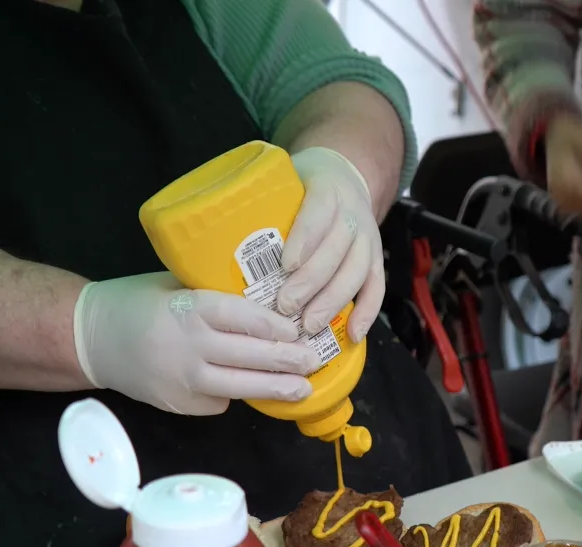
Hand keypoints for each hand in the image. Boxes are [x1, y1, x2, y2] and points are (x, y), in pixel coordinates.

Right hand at [73, 273, 317, 414]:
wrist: (89, 338)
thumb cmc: (135, 301)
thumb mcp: (172, 284)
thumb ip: (211, 294)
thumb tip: (264, 298)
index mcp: (187, 309)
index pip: (240, 318)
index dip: (273, 326)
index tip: (297, 330)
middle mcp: (187, 346)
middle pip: (247, 356)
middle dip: (285, 361)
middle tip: (312, 361)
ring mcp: (181, 380)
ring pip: (238, 387)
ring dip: (273, 389)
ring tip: (303, 389)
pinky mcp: (177, 404)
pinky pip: (217, 401)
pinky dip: (233, 393)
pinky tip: (250, 386)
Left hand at [276, 147, 382, 342]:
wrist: (345, 176)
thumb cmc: (301, 186)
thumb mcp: (282, 182)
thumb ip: (257, 207)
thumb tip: (205, 242)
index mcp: (326, 191)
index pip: (318, 214)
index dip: (304, 241)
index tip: (284, 266)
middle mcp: (352, 214)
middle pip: (336, 250)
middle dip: (311, 282)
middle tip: (285, 307)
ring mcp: (368, 237)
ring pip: (357, 272)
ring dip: (334, 302)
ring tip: (309, 326)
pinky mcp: (376, 258)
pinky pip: (377, 287)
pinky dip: (367, 312)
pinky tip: (352, 334)